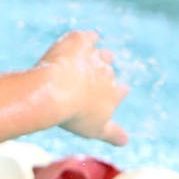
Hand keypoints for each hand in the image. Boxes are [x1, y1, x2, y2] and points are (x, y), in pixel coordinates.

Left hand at [34, 30, 129, 146]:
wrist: (52, 91)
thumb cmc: (72, 114)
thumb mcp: (94, 130)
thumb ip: (112, 134)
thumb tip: (125, 142)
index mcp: (113, 94)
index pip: (120, 91)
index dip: (117, 92)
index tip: (116, 92)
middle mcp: (108, 73)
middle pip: (109, 72)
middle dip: (103, 74)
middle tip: (91, 78)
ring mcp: (93, 56)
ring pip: (101, 54)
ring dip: (97, 56)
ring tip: (90, 57)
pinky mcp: (79, 42)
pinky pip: (87, 37)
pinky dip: (87, 38)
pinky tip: (85, 38)